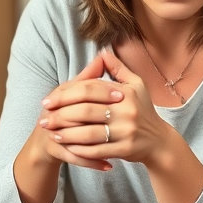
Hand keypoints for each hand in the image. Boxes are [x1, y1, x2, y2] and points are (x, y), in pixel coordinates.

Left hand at [43, 50, 173, 167]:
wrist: (158, 141)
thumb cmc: (143, 110)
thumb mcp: (136, 85)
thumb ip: (118, 69)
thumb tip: (102, 52)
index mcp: (126, 92)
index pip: (90, 89)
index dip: (66, 95)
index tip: (48, 101)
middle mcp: (127, 110)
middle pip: (86, 111)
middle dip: (61, 116)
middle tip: (44, 120)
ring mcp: (126, 131)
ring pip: (89, 133)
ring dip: (67, 134)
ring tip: (52, 134)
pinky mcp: (125, 149)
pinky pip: (96, 150)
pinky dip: (79, 149)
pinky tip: (67, 147)